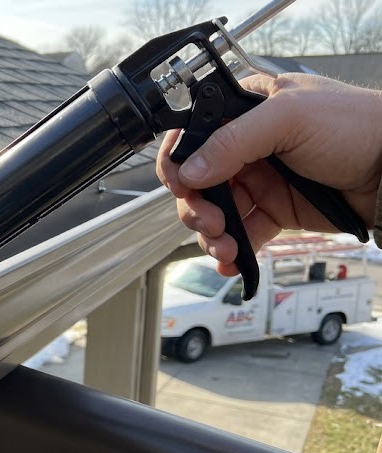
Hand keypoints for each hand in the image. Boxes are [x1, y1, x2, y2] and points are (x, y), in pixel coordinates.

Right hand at [157, 73, 381, 275]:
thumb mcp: (288, 118)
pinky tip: (232, 259)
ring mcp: (260, 179)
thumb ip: (233, 141)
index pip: (192, 135)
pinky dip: (231, 249)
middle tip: (210, 221)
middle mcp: (247, 145)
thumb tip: (190, 171)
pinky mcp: (276, 210)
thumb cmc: (357, 125)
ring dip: (211, 233)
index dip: (178, 162)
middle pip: (196, 181)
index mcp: (244, 110)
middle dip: (195, 206)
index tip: (180, 185)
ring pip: (214, 210)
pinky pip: (242, 232)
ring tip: (225, 245)